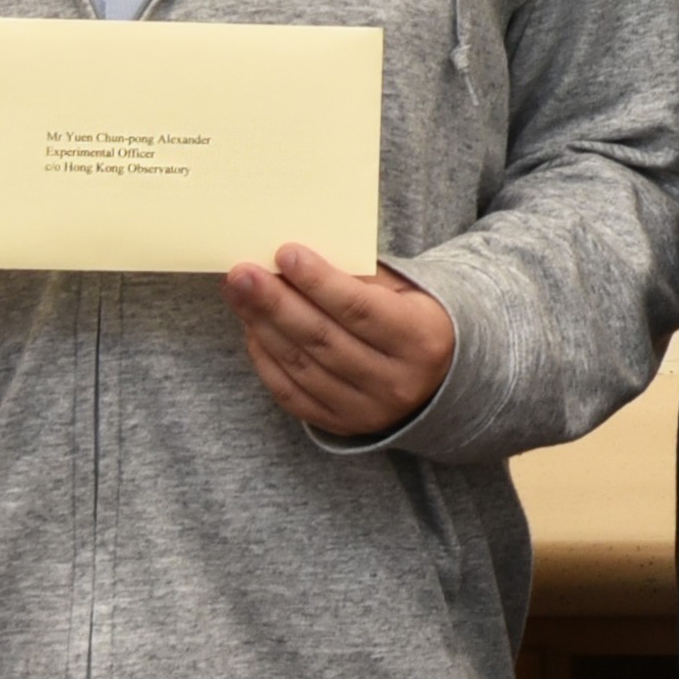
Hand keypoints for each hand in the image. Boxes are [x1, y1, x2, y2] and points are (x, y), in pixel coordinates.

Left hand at [224, 245, 455, 438]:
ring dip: (263, 326)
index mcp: (422, 339)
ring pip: (302, 365)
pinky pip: (292, 394)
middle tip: (242, 274)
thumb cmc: (413, 318)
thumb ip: (359, 278)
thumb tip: (296, 262)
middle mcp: (396, 381)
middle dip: (275, 302)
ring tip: (239, 294)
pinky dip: (266, 360)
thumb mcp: (406, 291)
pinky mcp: (341, 425)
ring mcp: (367, 409)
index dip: (318, 282)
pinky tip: (253, 329)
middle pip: (322, 338)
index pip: (360, 309)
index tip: (284, 253)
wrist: (438, 377)